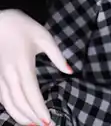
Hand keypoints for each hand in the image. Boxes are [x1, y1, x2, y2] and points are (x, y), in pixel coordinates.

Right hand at [0, 10, 71, 125]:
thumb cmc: (24, 27)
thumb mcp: (45, 37)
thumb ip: (57, 56)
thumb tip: (70, 72)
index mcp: (24, 65)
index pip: (32, 93)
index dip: (39, 109)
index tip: (48, 120)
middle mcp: (10, 74)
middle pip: (20, 102)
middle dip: (32, 117)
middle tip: (45, 125)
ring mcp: (0, 77)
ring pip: (8, 103)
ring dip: (19, 116)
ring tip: (32, 124)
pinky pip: (2, 98)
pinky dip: (10, 108)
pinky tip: (18, 113)